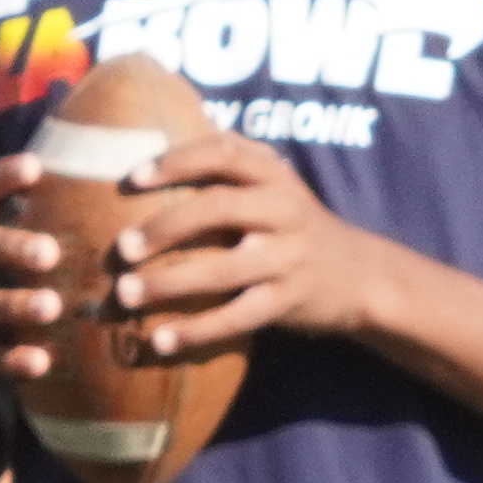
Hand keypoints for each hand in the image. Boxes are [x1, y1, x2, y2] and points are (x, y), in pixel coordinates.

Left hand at [107, 128, 381, 358]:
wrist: (361, 276)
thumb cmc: (292, 227)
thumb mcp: (276, 187)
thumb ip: (231, 165)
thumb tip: (152, 141)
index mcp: (274, 177)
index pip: (225, 153)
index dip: (177, 161)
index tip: (132, 179)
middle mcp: (285, 211)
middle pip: (220, 207)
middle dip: (165, 225)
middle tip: (121, 248)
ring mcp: (290, 258)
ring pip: (223, 270)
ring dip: (168, 283)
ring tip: (124, 294)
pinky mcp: (289, 301)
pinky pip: (237, 318)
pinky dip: (195, 332)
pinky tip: (158, 341)